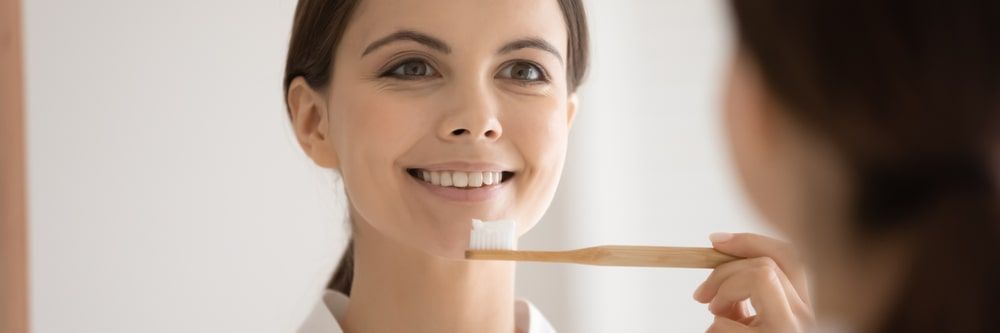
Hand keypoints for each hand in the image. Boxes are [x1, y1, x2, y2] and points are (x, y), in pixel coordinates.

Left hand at [693, 233, 814, 331]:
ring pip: (758, 277)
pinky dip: (713, 330)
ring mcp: (792, 330)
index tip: (715, 241)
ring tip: (716, 318)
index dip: (750, 241)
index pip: (790, 256)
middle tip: (701, 296)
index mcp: (804, 307)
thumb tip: (722, 257)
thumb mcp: (755, 322)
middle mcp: (808, 317)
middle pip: (767, 263)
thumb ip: (749, 295)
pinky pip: (727, 323)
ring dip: (723, 294)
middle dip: (724, 271)